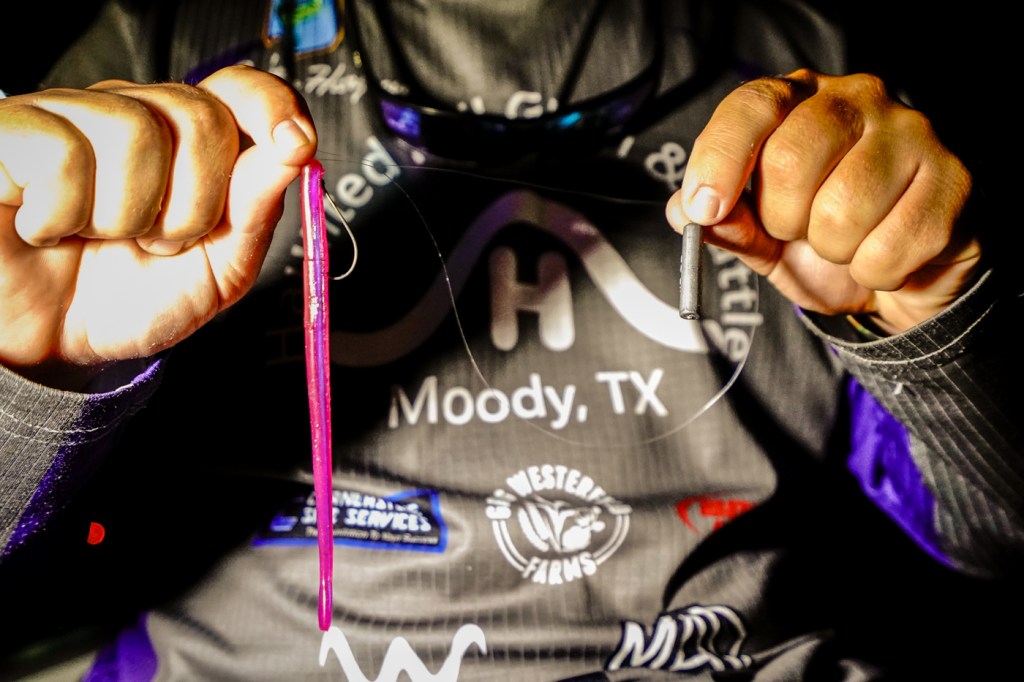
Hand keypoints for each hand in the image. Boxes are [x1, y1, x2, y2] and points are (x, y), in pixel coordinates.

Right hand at [0, 65, 316, 381]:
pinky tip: (45, 228)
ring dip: (126, 216)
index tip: (294, 142)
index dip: (270, 106)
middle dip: (194, 206)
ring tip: (99, 239)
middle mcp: (130, 115)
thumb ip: (256, 211)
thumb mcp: (215, 271)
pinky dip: (61, 215)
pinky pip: (62, 153)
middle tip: (158, 242)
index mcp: (185, 143)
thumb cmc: (128, 299)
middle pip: (200, 117)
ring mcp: (68, 117)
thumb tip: (296, 150)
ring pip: (134, 132)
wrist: (45, 347)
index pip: (239, 90)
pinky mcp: (11, 132)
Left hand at [667, 69, 977, 332]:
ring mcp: (912, 133)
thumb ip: (725, 224)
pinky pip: (889, 248)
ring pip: (841, 211)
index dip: (720, 160)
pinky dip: (876, 272)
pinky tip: (886, 255)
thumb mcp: (760, 239)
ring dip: (833, 251)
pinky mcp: (954, 179)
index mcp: (799, 100)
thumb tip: (686, 212)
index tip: (705, 208)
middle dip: (782, 220)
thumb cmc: (822, 243)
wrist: (897, 278)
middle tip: (798, 230)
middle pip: (791, 159)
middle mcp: (858, 99)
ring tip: (847, 242)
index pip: (751, 106)